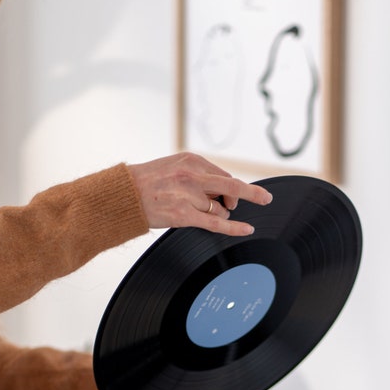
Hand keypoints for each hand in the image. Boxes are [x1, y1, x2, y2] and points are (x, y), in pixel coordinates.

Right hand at [128, 153, 271, 235]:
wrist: (124, 195)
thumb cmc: (147, 182)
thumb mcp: (174, 167)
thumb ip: (198, 175)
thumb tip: (224, 189)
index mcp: (191, 161)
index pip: (223, 176)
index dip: (231, 189)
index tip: (235, 197)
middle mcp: (192, 176)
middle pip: (232, 188)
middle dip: (251, 194)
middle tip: (265, 199)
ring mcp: (188, 196)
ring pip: (220, 210)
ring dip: (217, 216)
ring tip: (198, 215)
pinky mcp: (183, 216)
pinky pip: (216, 223)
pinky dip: (235, 227)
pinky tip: (247, 229)